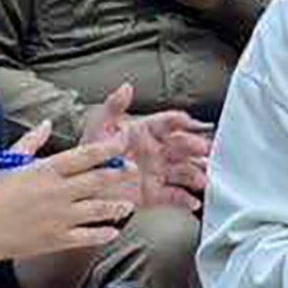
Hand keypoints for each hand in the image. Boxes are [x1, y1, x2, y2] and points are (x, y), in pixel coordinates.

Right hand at [0, 121, 135, 260]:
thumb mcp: (7, 161)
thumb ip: (31, 141)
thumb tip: (47, 123)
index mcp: (46, 170)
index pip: (85, 155)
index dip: (108, 148)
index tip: (122, 142)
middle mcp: (57, 192)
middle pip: (98, 180)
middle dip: (119, 174)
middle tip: (132, 170)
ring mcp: (59, 218)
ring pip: (98, 210)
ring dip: (116, 206)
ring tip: (128, 204)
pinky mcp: (56, 240)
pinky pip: (86, 237)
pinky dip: (103, 234)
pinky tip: (114, 231)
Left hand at [81, 84, 211, 212]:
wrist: (84, 185)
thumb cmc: (92, 153)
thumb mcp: (99, 127)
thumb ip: (113, 106)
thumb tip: (126, 87)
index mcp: (146, 132)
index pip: (168, 123)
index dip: (181, 122)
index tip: (191, 123)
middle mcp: (156, 151)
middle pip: (182, 147)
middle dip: (195, 147)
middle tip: (203, 150)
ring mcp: (157, 172)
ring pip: (183, 171)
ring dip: (195, 174)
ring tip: (201, 179)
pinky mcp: (154, 193)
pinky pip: (174, 196)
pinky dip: (185, 199)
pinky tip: (192, 201)